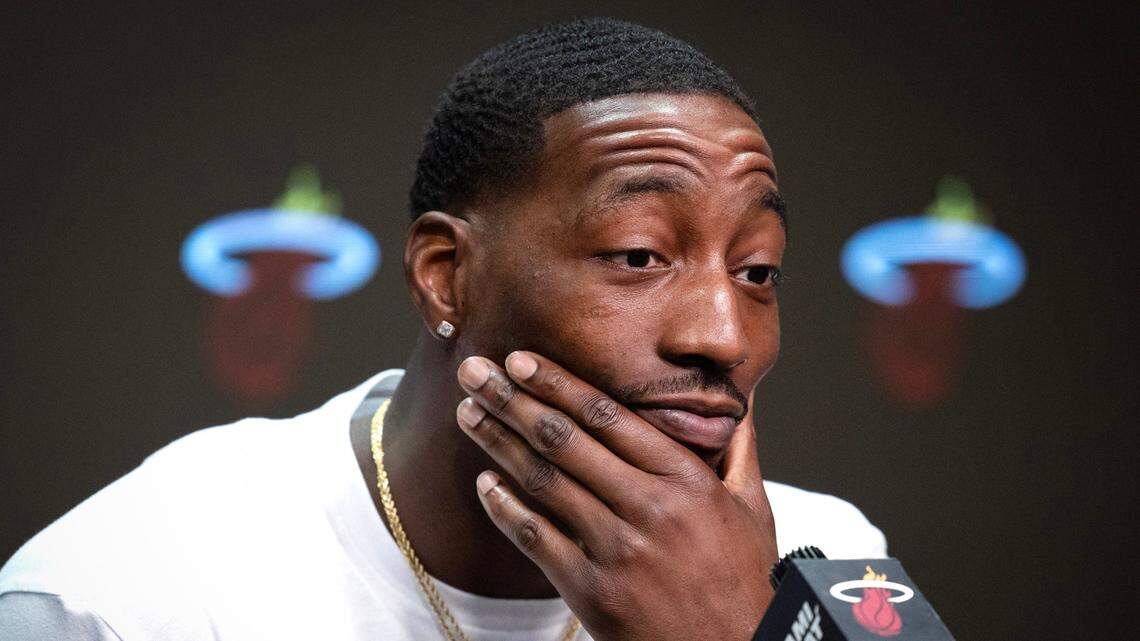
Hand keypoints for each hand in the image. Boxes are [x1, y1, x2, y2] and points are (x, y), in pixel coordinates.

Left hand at [455, 351, 776, 640]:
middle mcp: (648, 507)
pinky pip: (536, 539)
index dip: (558, 383)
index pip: (607, 415)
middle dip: (512, 399)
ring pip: (543, 481)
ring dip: (498, 442)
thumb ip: (737, 449)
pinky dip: (505, 508)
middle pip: (564, 439)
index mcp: (685, 478)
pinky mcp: (591, 591)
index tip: (522, 360)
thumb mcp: (752, 507)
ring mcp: (616, 549)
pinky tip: (485, 482)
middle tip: (474, 371)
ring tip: (468, 413)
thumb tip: (738, 403)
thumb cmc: (742, 579)